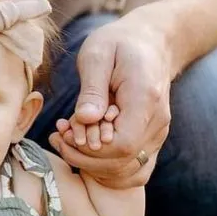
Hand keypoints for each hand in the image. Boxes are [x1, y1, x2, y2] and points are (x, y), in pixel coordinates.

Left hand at [48, 17, 171, 187]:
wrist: (150, 43)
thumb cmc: (119, 44)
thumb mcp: (97, 55)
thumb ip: (92, 89)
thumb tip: (86, 118)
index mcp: (145, 98)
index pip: (121, 145)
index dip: (89, 148)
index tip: (66, 130)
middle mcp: (157, 122)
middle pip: (121, 163)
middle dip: (83, 156)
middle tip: (59, 135)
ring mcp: (157, 134)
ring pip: (126, 171)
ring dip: (91, 163)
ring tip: (67, 138)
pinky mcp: (151, 141)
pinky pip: (132, 170)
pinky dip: (105, 166)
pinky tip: (85, 148)